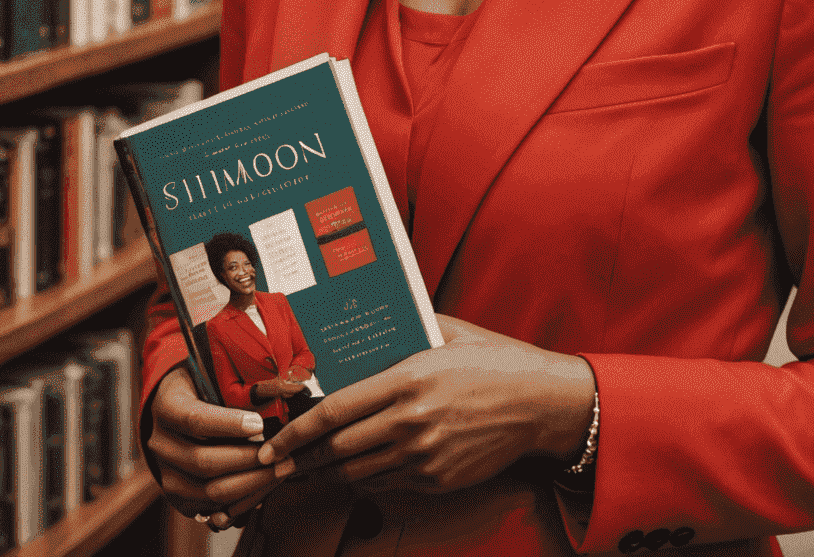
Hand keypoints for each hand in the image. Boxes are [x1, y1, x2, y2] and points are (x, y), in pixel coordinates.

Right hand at [147, 366, 292, 528]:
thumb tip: (274, 395)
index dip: (229, 424)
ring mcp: (166, 475)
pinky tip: (263, 488)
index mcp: (166, 408)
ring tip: (279, 471)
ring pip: (208, 491)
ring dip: (249, 484)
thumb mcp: (207, 371)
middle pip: (204, 461)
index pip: (196, 420)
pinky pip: (210, 509)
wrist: (172, 409)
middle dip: (247, 460)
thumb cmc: (199, 384)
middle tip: (280, 453)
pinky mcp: (177, 497)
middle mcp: (161, 445)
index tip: (260, 424)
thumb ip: (231, 384)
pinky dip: (239, 502)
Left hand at [255, 315, 594, 494]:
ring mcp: (425, 456)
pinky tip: (348, 471)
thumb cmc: (493, 360)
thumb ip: (403, 333)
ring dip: (324, 473)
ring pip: (357, 473)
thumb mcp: (446, 332)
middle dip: (298, 459)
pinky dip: (361, 479)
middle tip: (272, 463)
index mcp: (408, 380)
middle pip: (337, 450)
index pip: (334, 412)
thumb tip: (364, 330)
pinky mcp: (438, 479)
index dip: (295, 431)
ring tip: (302, 469)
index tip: (272, 441)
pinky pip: (386, 483)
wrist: (540, 402)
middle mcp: (412, 422)